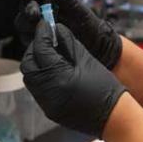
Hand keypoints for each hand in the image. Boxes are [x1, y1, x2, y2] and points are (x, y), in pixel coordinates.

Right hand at [13, 0, 121, 69]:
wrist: (99, 53)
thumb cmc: (91, 29)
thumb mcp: (81, 12)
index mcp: (51, 0)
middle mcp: (42, 13)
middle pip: (25, 8)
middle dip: (28, 9)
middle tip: (34, 12)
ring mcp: (38, 29)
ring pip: (23, 24)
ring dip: (28, 24)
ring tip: (40, 26)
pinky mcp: (37, 45)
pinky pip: (28, 42)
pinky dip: (32, 40)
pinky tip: (40, 41)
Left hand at [20, 20, 126, 137]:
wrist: (114, 118)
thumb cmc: (106, 88)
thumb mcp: (87, 60)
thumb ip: (68, 43)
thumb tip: (55, 30)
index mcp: (59, 78)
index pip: (40, 50)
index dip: (41, 34)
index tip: (45, 24)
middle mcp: (48, 93)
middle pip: (28, 65)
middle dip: (35, 49)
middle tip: (46, 39)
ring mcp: (47, 104)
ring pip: (30, 78)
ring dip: (36, 63)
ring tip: (50, 53)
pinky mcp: (49, 110)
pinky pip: (37, 89)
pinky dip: (41, 76)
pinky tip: (54, 69)